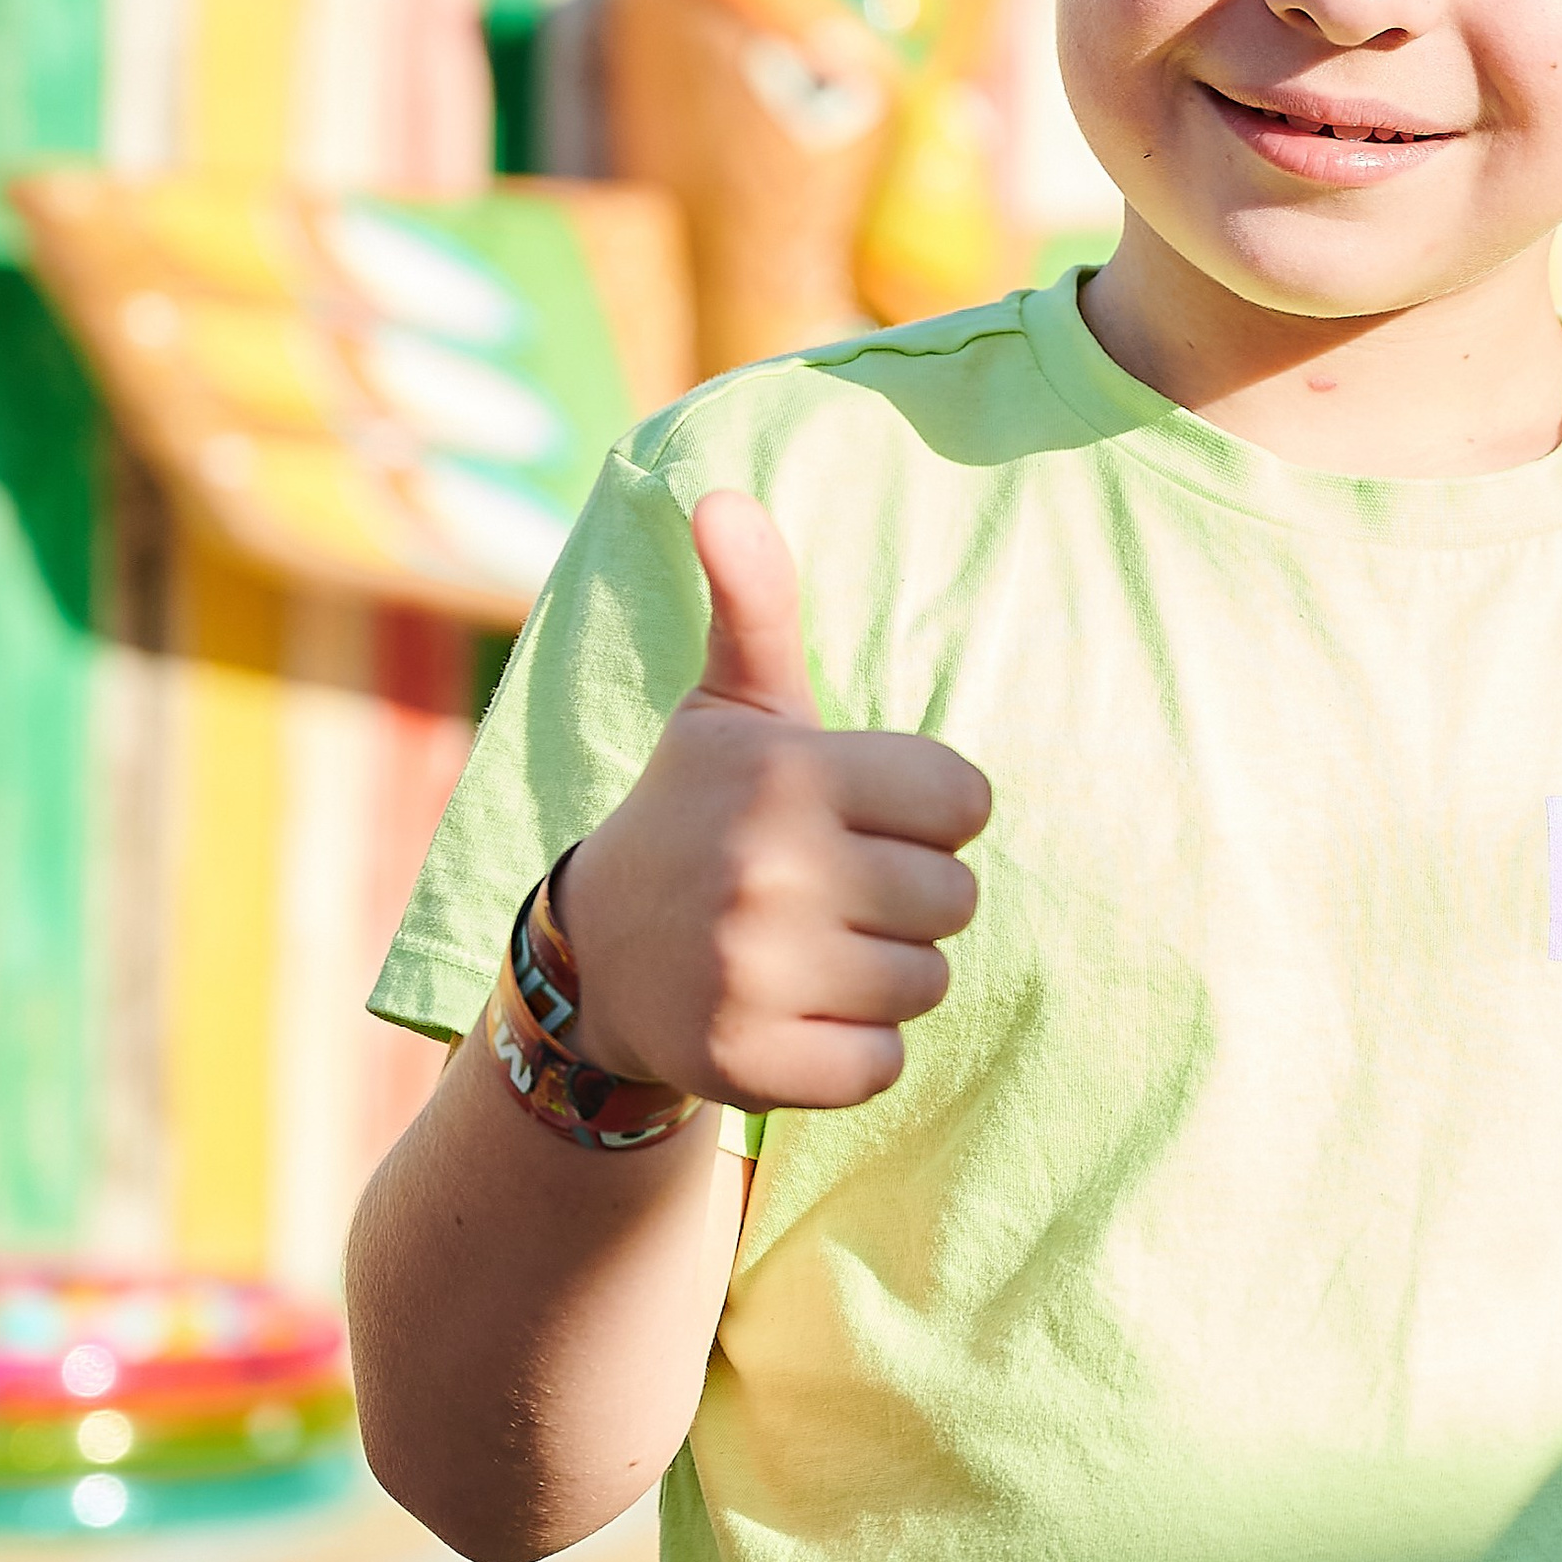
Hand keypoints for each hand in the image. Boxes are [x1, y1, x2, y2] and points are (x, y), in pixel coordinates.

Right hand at [554, 489, 990, 1115]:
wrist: (596, 959)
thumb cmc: (695, 816)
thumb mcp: (728, 708)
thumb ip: (754, 604)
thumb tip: (721, 496)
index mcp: (787, 773)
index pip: (964, 798)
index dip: (927, 812)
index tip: (859, 817)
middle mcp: (770, 870)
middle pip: (955, 898)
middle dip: (908, 897)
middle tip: (830, 889)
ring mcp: (756, 974)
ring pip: (926, 983)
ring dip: (884, 975)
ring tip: (811, 950)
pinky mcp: (751, 1064)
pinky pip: (882, 1065)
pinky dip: (853, 1051)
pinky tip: (796, 1014)